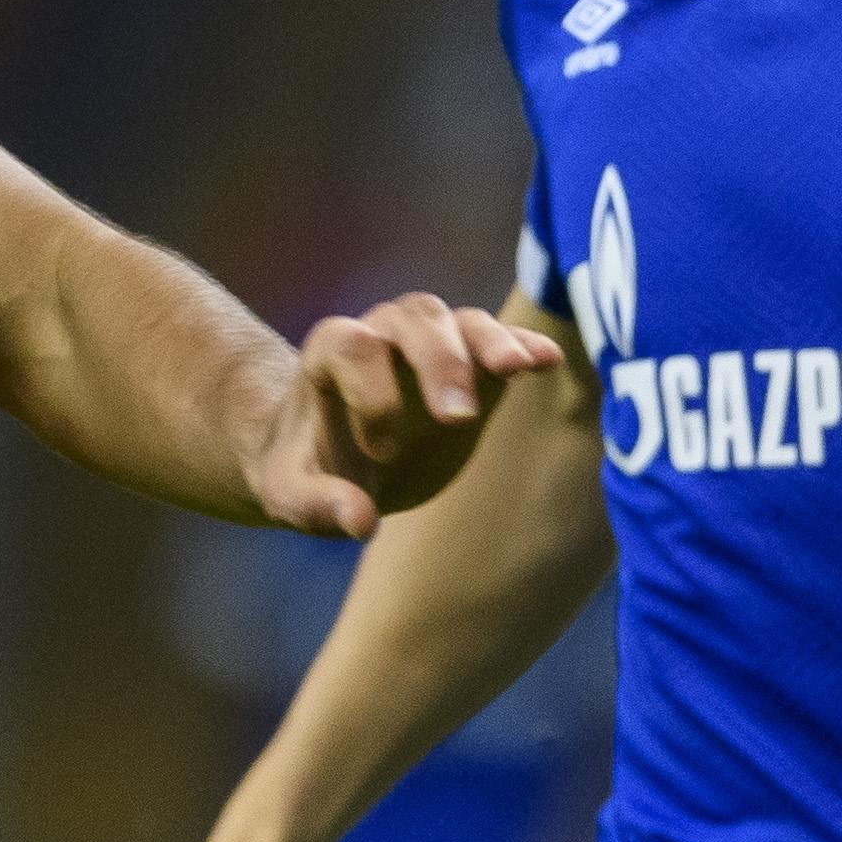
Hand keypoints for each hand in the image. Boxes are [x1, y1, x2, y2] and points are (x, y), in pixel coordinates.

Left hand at [248, 295, 561, 538]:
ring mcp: (428, 343)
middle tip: (458, 418)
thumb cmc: (309, 469)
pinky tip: (548, 361)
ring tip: (517, 369)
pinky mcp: (469, 362)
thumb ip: (319, 504)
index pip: (350, 345)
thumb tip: (360, 522)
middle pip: (414, 319)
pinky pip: (499, 340)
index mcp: (329, 354)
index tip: (381, 450)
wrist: (331, 453)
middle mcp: (381, 333)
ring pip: (461, 320)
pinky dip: (522, 345)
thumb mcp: (294, 494)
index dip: (369, 392)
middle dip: (439, 361)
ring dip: (490, 343)